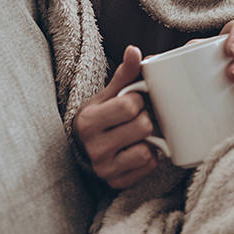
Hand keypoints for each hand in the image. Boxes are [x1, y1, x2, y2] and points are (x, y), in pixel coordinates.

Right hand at [71, 45, 158, 188]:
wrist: (83, 148)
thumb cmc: (100, 117)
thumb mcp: (107, 95)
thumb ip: (124, 74)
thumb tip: (134, 50)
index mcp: (89, 121)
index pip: (129, 105)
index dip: (138, 100)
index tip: (134, 102)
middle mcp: (94, 147)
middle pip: (142, 127)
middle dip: (146, 119)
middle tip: (140, 118)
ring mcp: (104, 168)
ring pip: (146, 150)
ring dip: (149, 141)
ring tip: (140, 135)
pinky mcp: (116, 183)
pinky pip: (148, 167)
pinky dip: (150, 157)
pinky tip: (140, 149)